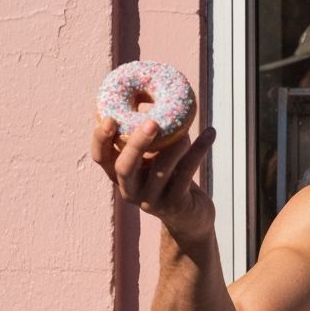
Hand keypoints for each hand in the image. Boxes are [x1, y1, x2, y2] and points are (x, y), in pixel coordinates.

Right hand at [91, 117, 216, 243]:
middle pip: (125, 167)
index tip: (108, 118)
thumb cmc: (169, 178)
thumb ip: (147, 136)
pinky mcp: (175, 204)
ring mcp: (152, 200)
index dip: (100, 139)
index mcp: (120, 176)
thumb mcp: (153, 158)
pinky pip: (186, 173)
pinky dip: (199, 151)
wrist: (190, 217)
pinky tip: (210, 133)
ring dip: (175, 145)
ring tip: (186, 128)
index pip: (100, 158)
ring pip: (160, 169)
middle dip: (136, 143)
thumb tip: (146, 93)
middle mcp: (131, 190)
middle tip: (151, 123)